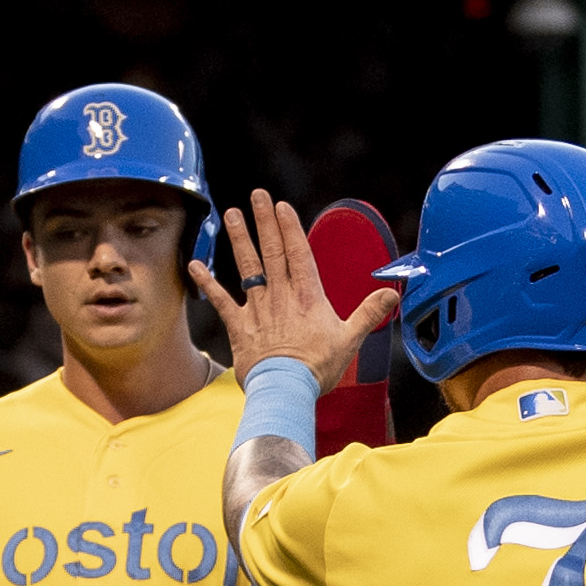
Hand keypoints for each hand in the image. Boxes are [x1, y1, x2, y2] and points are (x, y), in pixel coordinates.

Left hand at [190, 190, 401, 394]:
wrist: (286, 390)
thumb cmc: (318, 368)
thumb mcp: (350, 339)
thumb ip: (368, 313)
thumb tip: (391, 294)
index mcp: (307, 296)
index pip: (298, 253)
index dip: (290, 228)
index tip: (281, 206)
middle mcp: (281, 296)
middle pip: (272, 251)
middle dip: (265, 221)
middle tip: (257, 195)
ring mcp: (258, 309)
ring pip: (248, 267)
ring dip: (239, 239)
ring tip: (230, 214)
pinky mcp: (240, 326)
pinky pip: (221, 301)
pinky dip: (207, 282)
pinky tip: (194, 264)